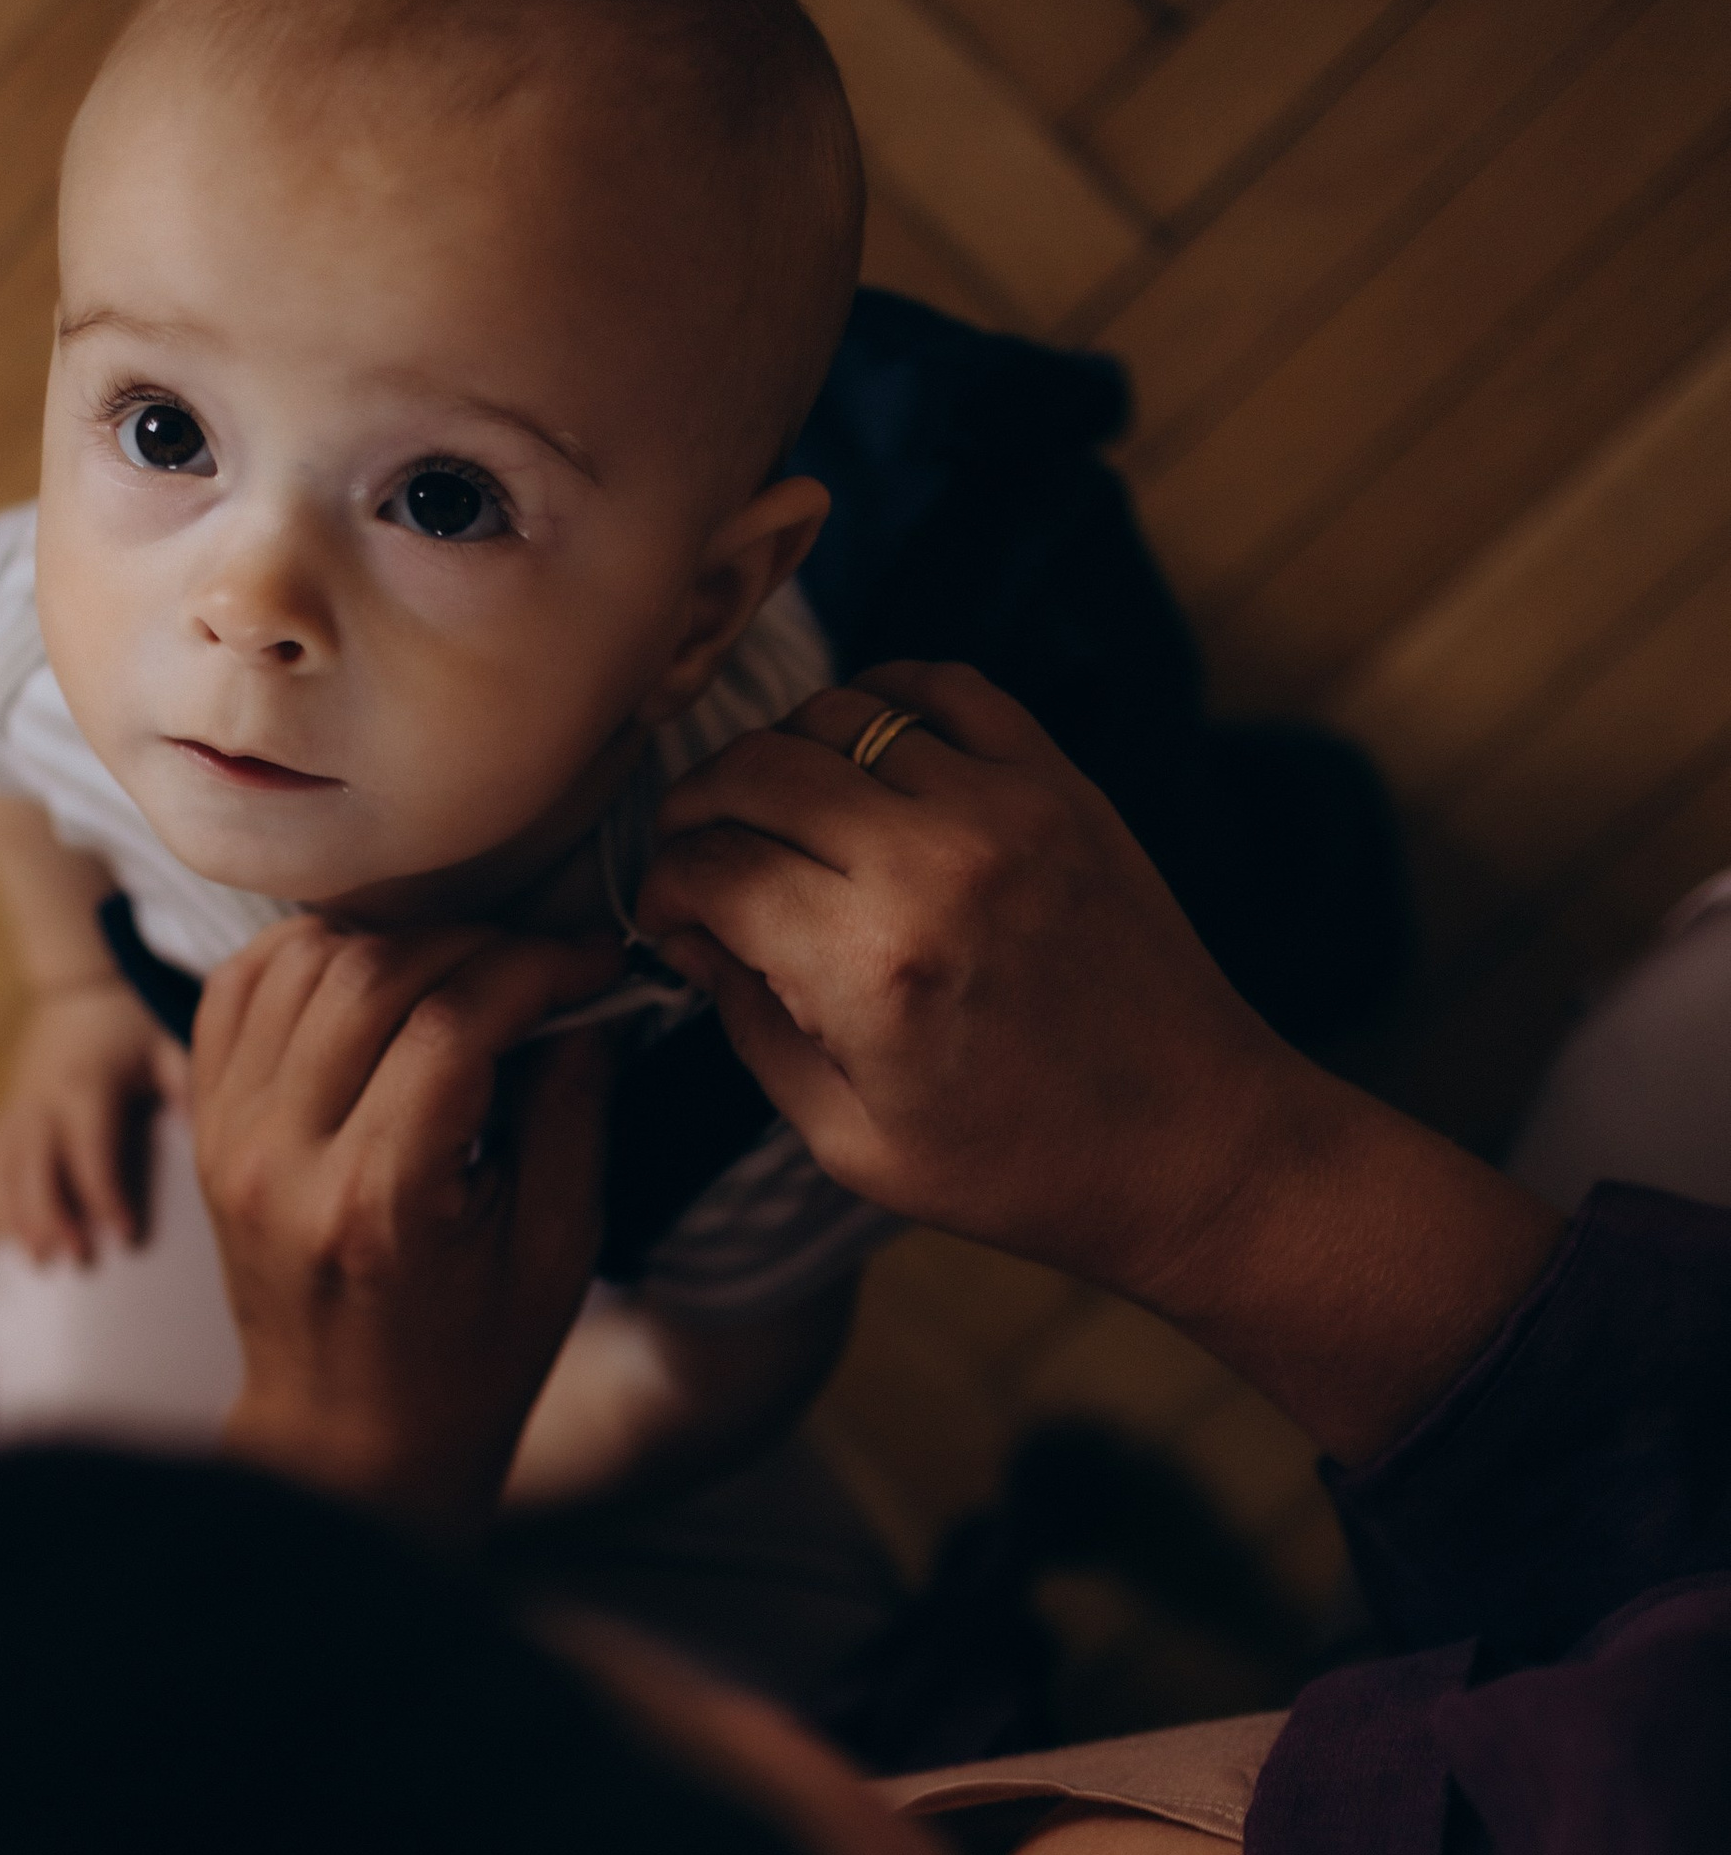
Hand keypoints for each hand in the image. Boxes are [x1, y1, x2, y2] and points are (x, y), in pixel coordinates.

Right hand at [0, 981, 185, 1266]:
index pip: (92, 1151)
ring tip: (42, 1262)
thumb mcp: (166, 1046)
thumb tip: (209, 1139)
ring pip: (9, 1169)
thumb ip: (185, 1089)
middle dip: (54, 1216)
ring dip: (21, 1217)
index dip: (106, 1196)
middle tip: (78, 1259)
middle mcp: (44, 1099)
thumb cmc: (134, 1025)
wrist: (80, 988)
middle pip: (38, 1167)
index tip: (127, 1235)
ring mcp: (20, 1107)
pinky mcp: (9, 1113)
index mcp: (86, 1086)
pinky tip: (11, 1238)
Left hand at [190, 917, 620, 1536]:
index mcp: (375, 1202)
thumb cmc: (469, 1360)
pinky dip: (310, 956)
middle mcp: (282, 1159)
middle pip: (372, 973)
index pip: (451, 1022)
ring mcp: (228, 1137)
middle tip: (538, 968)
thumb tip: (584, 991)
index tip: (592, 962)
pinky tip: (375, 978)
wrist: (349, 1435)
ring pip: (300, 961)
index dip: (535, 968)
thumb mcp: (557, 1247)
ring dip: (395, 941)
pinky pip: (243, 988)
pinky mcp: (208, 1125)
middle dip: (475, 945)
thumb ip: (572, 1107)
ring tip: (462, 975)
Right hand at [642, 658, 1299, 1306]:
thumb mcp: (849, 1138)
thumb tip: (694, 934)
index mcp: (870, 965)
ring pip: (838, 712)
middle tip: (695, 856)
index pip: (714, 867)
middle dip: (697, 809)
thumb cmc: (1018, 1168)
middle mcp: (933, 863)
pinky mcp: (1060, 784)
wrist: (1192, 1144)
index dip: (662, 889)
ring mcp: (1005, 807)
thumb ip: (751, 1023)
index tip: (666, 919)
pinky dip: (882, 700)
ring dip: (780, 757)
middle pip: (757, 769)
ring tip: (777, 817)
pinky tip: (862, 758)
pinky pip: (944, 686)